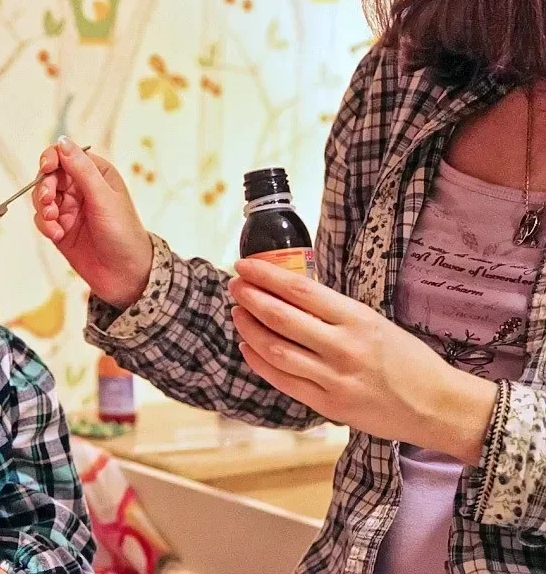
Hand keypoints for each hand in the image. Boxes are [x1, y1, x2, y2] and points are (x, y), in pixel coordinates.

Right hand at [31, 136, 152, 309]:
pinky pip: (42, 220)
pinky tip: (57, 235)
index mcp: (96, 173)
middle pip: (49, 176)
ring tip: (54, 222)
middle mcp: (81, 188)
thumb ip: (81, 170)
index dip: (51, 158)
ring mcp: (69, 209)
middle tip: (50, 203)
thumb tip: (62, 141)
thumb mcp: (104, 198)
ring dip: (43, 208)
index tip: (46, 169)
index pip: (66, 155)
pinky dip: (45, 225)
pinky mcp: (60, 229)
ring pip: (41, 198)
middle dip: (45, 188)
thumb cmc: (124, 233)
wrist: (126, 275)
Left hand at [228, 258, 498, 464]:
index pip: (300, 290)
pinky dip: (259, 362)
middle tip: (234, 286)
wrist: (437, 406)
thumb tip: (288, 293)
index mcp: (357, 319)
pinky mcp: (328, 405)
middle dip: (251, 298)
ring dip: (250, 329)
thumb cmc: (407, 359)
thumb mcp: (375, 322)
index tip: (245, 266)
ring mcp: (333, 378)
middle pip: (281, 317)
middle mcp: (343, 347)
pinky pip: (283, 381)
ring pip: (276, 349)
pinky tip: (247, 347)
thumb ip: (334, 312)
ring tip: (237, 313)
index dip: (266, 276)